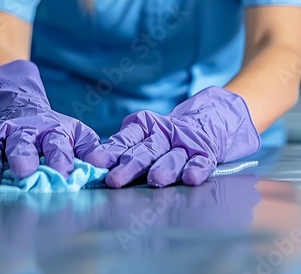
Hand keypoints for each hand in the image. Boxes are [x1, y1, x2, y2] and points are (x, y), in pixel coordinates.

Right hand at [0, 60, 100, 188]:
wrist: (21, 108)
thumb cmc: (53, 130)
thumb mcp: (76, 133)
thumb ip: (90, 148)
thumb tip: (103, 163)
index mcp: (51, 130)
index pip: (56, 144)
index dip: (60, 157)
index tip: (64, 173)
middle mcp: (25, 131)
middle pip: (22, 143)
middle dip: (23, 157)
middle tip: (25, 172)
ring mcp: (2, 136)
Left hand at [85, 86, 259, 187]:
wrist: (208, 120)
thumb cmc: (166, 136)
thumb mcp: (145, 135)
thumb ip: (122, 148)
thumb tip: (92, 164)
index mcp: (145, 127)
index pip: (127, 138)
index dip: (111, 150)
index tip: (95, 162)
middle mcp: (164, 133)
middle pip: (146, 151)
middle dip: (130, 165)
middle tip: (115, 180)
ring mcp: (185, 143)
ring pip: (173, 157)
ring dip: (164, 168)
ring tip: (156, 180)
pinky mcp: (205, 152)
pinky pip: (201, 162)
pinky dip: (196, 169)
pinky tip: (191, 178)